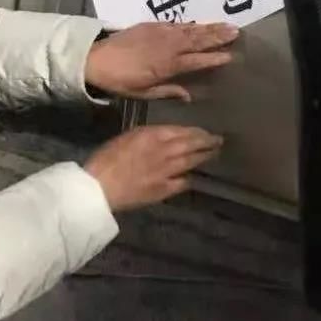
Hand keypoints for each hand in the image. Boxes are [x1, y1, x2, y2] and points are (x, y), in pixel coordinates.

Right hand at [84, 125, 222, 211]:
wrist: (101, 186)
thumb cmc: (108, 158)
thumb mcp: (129, 136)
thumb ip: (149, 134)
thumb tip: (166, 136)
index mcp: (154, 135)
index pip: (183, 131)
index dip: (197, 132)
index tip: (205, 132)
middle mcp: (166, 150)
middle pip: (192, 144)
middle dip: (208, 142)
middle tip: (219, 141)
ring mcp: (167, 171)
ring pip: (192, 161)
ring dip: (205, 157)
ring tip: (214, 154)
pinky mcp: (164, 189)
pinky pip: (182, 182)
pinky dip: (188, 178)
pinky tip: (192, 177)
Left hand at [85, 23, 237, 101]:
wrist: (97, 59)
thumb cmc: (120, 80)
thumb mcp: (144, 92)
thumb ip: (168, 91)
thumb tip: (189, 95)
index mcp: (168, 65)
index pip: (197, 61)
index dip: (214, 59)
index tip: (231, 56)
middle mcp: (169, 46)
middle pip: (198, 40)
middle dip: (218, 36)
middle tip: (237, 33)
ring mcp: (161, 33)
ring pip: (191, 30)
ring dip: (209, 28)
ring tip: (227, 25)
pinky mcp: (153, 25)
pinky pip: (177, 24)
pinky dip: (191, 24)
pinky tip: (201, 24)